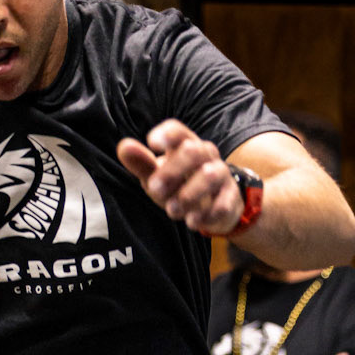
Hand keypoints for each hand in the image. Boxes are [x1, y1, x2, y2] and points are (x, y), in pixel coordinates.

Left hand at [116, 120, 243, 235]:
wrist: (214, 206)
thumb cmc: (179, 185)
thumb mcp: (157, 175)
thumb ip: (141, 163)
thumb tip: (123, 147)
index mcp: (186, 144)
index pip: (178, 131)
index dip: (167, 134)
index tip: (153, 144)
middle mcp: (206, 154)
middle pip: (193, 152)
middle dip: (172, 170)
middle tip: (154, 189)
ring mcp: (221, 174)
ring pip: (210, 176)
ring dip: (189, 194)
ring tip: (171, 211)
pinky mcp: (230, 197)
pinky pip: (223, 202)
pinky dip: (207, 213)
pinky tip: (192, 222)